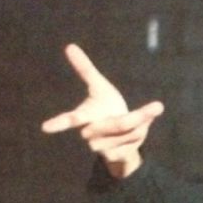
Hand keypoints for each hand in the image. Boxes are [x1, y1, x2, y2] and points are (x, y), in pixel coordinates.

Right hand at [41, 44, 163, 177]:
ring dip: (140, 124)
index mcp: (85, 116)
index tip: (45, 128)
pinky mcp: (113, 156)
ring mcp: (101, 147)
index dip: (58, 123)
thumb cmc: (106, 105)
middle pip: (116, 125)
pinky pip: (134, 143)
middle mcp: (90, 133)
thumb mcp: (99, 85)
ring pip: (129, 132)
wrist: (121, 134)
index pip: (70, 119)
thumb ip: (85, 69)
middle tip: (157, 106)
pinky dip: (143, 131)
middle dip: (133, 117)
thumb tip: (69, 46)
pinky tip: (138, 132)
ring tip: (137, 120)